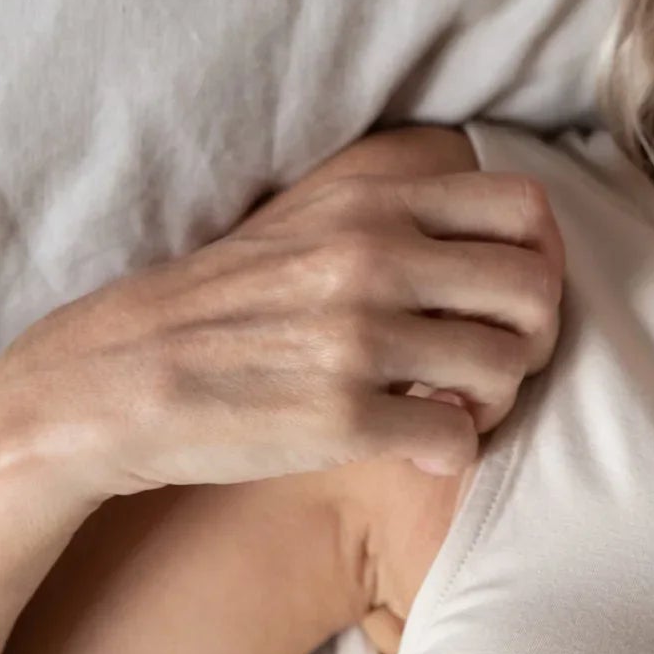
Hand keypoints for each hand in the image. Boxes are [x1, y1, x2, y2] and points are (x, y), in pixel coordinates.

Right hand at [0, 142, 563, 502]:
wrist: (114, 380)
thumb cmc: (227, 306)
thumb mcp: (311, 222)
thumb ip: (399, 216)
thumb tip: (509, 235)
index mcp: (373, 201)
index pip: (526, 208)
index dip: (538, 259)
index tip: (505, 298)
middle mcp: (374, 257)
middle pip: (536, 291)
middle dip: (532, 337)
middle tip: (492, 365)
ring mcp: (360, 338)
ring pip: (510, 368)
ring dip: (497, 400)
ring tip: (453, 407)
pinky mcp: (342, 419)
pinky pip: (461, 439)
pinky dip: (453, 451)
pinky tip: (417, 445)